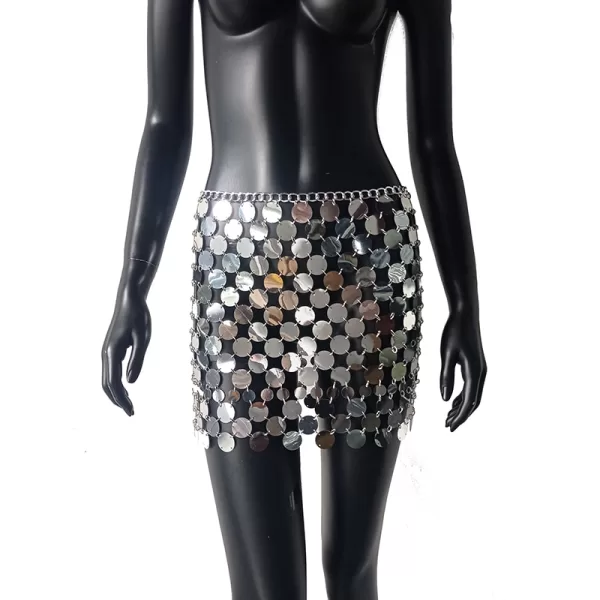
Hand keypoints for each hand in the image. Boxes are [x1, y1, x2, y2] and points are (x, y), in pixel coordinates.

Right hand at [101, 286, 151, 415]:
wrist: (129, 300)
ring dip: (116, 393)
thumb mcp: (142, 339)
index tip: (131, 412)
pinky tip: (126, 387)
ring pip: (107, 379)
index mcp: (112, 353)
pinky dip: (116, 383)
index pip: (113, 383)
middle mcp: (105, 354)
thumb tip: (131, 382)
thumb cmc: (138, 317)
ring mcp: (107, 352)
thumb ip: (137, 360)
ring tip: (129, 404)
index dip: (121, 399)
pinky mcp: (111, 349)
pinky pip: (110, 371)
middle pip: (107, 385)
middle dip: (118, 400)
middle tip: (131, 413)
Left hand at [439, 307, 486, 431]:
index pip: (469, 401)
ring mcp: (480, 369)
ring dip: (461, 407)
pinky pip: (471, 386)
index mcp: (475, 372)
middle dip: (461, 415)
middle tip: (448, 426)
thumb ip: (446, 377)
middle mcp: (481, 373)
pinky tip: (452, 402)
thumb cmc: (455, 332)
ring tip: (448, 417)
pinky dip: (462, 397)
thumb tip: (445, 400)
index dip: (460, 416)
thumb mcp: (446, 355)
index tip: (450, 427)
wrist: (465, 314)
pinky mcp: (476, 365)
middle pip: (473, 402)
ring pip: (473, 395)